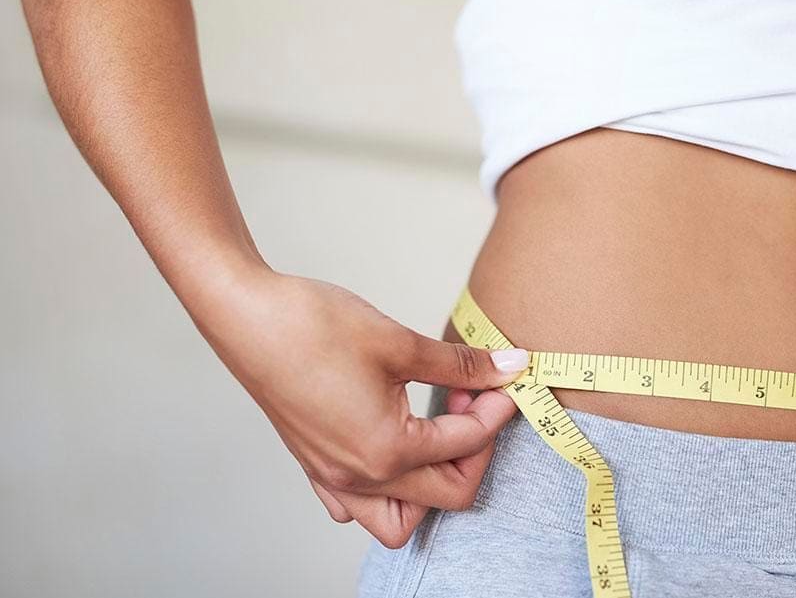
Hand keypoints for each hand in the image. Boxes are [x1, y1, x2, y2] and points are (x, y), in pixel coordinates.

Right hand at [192, 269, 527, 546]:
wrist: (246, 317)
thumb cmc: (313, 327)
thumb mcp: (400, 343)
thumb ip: (460, 365)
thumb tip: (508, 367)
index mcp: (387, 451)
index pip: (466, 444)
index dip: (496, 409)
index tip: (506, 379)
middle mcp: (360, 478)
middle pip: (447, 495)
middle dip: (475, 448)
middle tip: (474, 398)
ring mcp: (333, 478)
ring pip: (400, 519)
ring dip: (432, 486)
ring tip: (438, 429)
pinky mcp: (315, 466)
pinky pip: (357, 506)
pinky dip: (387, 490)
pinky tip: (394, 443)